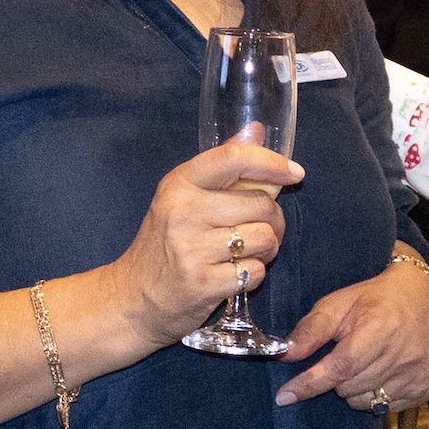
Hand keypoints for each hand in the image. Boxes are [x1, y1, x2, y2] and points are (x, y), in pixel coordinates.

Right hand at [102, 141, 303, 348]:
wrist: (133, 298)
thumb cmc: (164, 243)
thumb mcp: (182, 197)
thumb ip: (221, 166)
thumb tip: (256, 129)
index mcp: (179, 184)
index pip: (233, 159)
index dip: (271, 162)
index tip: (295, 172)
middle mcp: (184, 212)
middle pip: (260, 204)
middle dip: (274, 219)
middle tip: (263, 229)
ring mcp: (192, 249)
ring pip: (264, 238)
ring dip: (268, 248)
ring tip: (248, 251)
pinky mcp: (203, 284)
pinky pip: (255, 272)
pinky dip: (254, 274)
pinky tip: (235, 273)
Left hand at [275, 262, 428, 413]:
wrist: (423, 297)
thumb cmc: (375, 299)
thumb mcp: (339, 303)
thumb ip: (311, 329)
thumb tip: (285, 353)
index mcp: (380, 327)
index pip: (340, 366)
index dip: (311, 383)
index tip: (285, 395)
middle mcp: (402, 354)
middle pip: (348, 387)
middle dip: (335, 376)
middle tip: (344, 352)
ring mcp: (416, 374)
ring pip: (363, 401)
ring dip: (353, 387)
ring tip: (363, 360)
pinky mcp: (424, 389)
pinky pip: (384, 407)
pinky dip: (373, 394)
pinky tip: (380, 370)